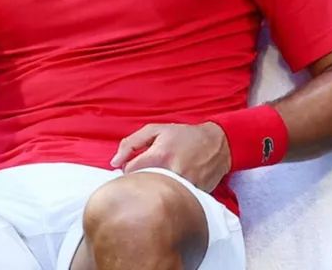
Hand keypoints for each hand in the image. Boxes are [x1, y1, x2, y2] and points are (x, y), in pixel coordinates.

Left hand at [109, 122, 231, 192]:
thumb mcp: (155, 130)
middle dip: (139, 182)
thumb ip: (131, 143)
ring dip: (154, 190)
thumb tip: (113, 162)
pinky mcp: (194, 195)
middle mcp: (171, 172)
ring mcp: (184, 186)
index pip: (130, 172)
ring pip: (158, 196)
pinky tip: (172, 187)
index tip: (132, 168)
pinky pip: (174, 201)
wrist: (217, 144)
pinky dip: (170, 196)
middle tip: (145, 175)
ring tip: (158, 180)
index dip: (127, 171)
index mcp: (159, 155)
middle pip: (143, 187)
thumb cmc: (183, 135)